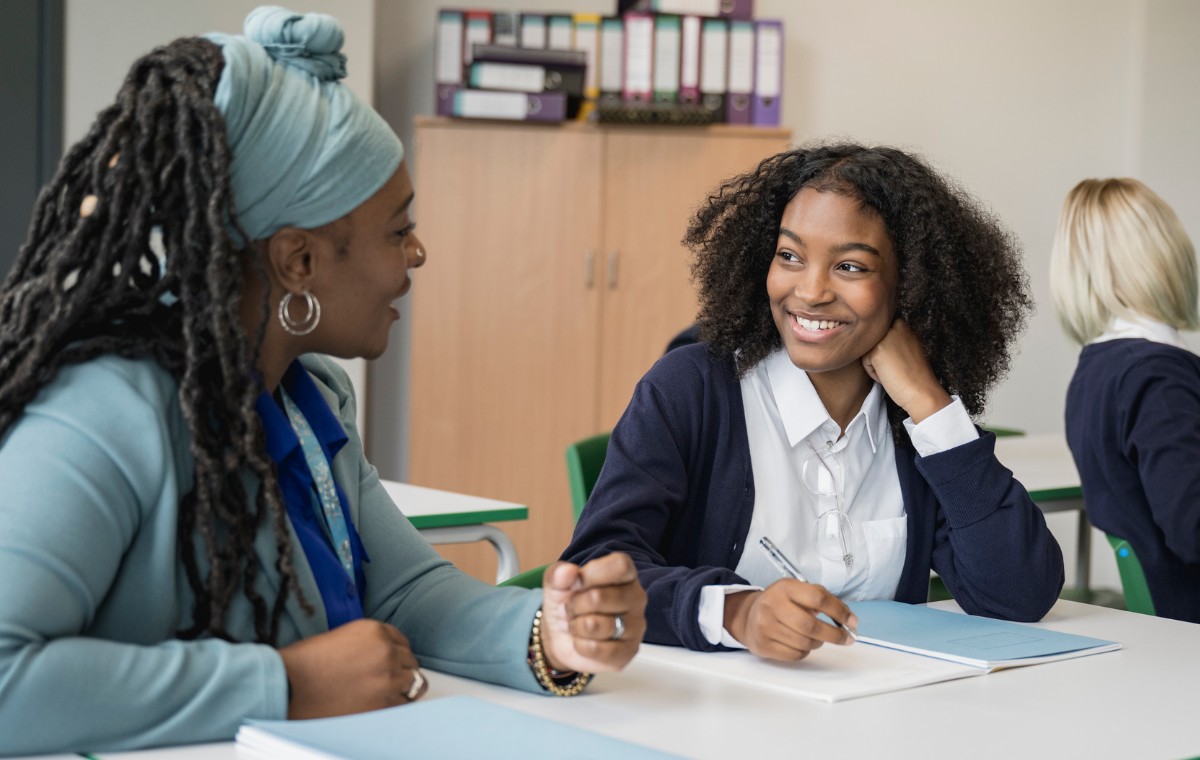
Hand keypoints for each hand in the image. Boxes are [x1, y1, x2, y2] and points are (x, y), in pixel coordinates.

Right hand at [278, 618, 426, 718]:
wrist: (289, 685)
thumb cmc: (304, 664)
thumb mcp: (340, 639)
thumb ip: (366, 645)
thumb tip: (379, 658)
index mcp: (375, 631)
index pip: (401, 641)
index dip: (395, 655)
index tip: (389, 664)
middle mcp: (386, 650)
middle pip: (410, 661)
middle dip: (400, 671)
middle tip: (385, 682)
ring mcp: (389, 676)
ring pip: (415, 682)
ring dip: (403, 688)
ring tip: (386, 695)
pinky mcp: (385, 701)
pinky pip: (404, 704)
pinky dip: (396, 706)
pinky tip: (380, 706)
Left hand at [539, 552, 646, 673]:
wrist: (562, 637)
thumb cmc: (568, 603)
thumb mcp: (556, 583)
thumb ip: (559, 574)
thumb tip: (568, 571)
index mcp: (625, 574)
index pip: (620, 566)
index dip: (592, 574)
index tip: (577, 583)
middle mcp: (636, 598)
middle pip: (598, 597)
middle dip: (574, 605)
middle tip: (572, 608)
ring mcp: (635, 626)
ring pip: (595, 625)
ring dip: (576, 626)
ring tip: (577, 625)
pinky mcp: (628, 652)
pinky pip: (597, 649)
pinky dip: (580, 646)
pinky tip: (583, 641)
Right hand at [723, 579, 857, 660]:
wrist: (748, 615)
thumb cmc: (781, 603)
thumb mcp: (797, 591)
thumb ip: (821, 599)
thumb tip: (848, 619)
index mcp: (785, 587)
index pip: (818, 598)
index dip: (839, 611)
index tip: (852, 621)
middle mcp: (772, 605)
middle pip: (811, 625)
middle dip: (834, 634)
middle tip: (846, 638)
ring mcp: (765, 626)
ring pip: (805, 643)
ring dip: (818, 643)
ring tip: (816, 637)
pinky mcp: (763, 645)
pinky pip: (795, 655)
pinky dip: (805, 652)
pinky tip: (801, 643)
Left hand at [861, 319, 951, 423]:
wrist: (921, 390)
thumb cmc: (914, 375)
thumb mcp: (908, 348)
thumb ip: (893, 340)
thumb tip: (874, 341)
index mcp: (902, 325)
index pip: (879, 335)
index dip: (885, 351)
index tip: (898, 361)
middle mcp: (894, 327)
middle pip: (872, 342)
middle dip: (879, 356)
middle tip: (896, 367)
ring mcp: (885, 338)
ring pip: (867, 352)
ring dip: (876, 365)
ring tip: (893, 371)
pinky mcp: (876, 351)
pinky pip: (865, 362)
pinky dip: (874, 373)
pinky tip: (889, 376)